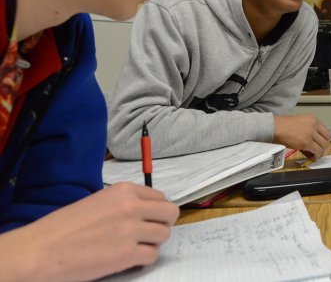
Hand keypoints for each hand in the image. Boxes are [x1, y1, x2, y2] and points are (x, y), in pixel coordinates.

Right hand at [1, 182, 178, 281]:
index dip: (156, 210)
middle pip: (170, 214)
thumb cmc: (64, 227)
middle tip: (148, 233)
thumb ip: (125, 203)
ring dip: (152, 243)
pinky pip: (152, 256)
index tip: (148, 218)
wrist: (40, 250)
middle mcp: (131, 207)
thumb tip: (146, 211)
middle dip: (162, 224)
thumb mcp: (98, 202)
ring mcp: (131, 230)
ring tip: (134, 247)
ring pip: (164, 235)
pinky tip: (128, 258)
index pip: (160, 197)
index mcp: (124, 191)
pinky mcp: (127, 254)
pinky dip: (143, 259)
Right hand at [274, 114, 330, 159]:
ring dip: (320, 151)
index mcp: (313, 118)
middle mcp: (314, 125)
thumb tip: (313, 141)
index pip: (325, 130)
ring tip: (314, 154)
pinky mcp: (307, 143)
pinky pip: (317, 151)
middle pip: (326, 138)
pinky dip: (316, 155)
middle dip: (323, 146)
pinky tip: (312, 156)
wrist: (275, 127)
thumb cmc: (283, 125)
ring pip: (323, 146)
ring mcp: (311, 134)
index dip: (324, 139)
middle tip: (319, 150)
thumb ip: (309, 129)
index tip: (321, 143)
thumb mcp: (300, 122)